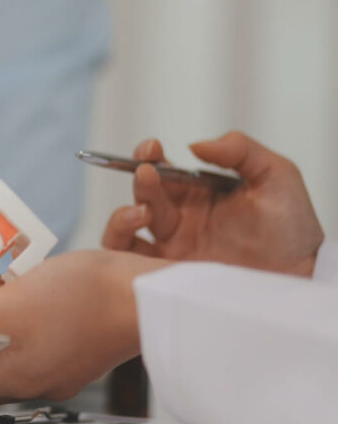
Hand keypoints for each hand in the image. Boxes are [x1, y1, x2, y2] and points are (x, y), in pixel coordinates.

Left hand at [0, 251, 169, 404]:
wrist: (149, 294)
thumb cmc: (82, 300)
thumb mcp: (5, 307)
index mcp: (17, 378)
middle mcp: (36, 378)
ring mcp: (59, 362)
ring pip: (3, 344)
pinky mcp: (76, 341)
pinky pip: (29, 331)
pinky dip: (12, 307)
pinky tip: (13, 277)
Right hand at [103, 132, 324, 277]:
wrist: (302, 278)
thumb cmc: (293, 229)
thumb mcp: (275, 176)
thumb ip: (240, 150)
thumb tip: (194, 145)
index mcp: (197, 193)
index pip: (161, 169)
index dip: (148, 155)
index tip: (151, 148)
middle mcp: (179, 219)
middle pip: (142, 194)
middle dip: (140, 180)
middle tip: (148, 174)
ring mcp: (171, 248)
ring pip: (124, 229)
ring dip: (123, 216)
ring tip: (143, 213)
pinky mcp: (167, 277)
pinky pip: (131, 264)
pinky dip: (122, 252)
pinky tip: (140, 243)